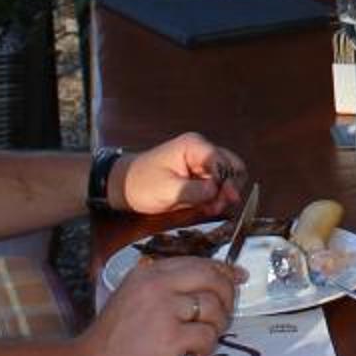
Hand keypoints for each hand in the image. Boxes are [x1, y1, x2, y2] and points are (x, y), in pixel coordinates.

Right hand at [76, 254, 237, 355]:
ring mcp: (164, 310)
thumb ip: (166, 285)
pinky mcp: (171, 338)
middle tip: (225, 312)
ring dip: (218, 325)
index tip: (236, 277)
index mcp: (148, 272)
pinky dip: (207, 346)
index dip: (221, 270)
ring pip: (213, 307)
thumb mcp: (134, 295)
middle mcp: (157, 285)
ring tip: (205, 337)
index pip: (197, 262)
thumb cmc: (114, 336)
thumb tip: (211, 277)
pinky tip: (195, 354)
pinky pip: (207, 335)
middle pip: (211, 277)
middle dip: (227, 293)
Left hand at [114, 134, 244, 217]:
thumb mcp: (168, 190)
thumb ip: (196, 191)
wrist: (123, 186)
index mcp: (194, 146)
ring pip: (227, 176)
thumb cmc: (142, 185)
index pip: (223, 161)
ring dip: (223, 194)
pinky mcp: (198, 174)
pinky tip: (206, 207)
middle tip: (220, 206)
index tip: (226, 201)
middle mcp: (202, 150)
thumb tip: (219, 192)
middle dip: (230, 187)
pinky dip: (215, 197)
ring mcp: (201, 162)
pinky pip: (217, 184)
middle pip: (232, 166)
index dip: (228, 182)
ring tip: (211, 209)